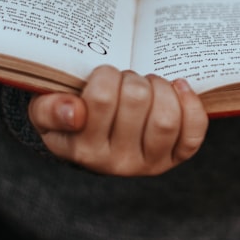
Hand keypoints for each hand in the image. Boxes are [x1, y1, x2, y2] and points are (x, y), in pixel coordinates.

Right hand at [28, 66, 208, 176]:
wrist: (92, 143)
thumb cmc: (70, 119)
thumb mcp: (46, 113)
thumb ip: (50, 110)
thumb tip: (73, 112)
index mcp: (84, 149)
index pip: (101, 98)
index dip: (105, 75)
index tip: (102, 76)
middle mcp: (118, 163)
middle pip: (137, 100)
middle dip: (132, 78)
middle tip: (125, 80)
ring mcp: (149, 164)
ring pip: (166, 118)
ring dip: (160, 88)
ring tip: (147, 84)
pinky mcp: (175, 158)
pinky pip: (193, 132)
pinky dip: (190, 105)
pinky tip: (177, 87)